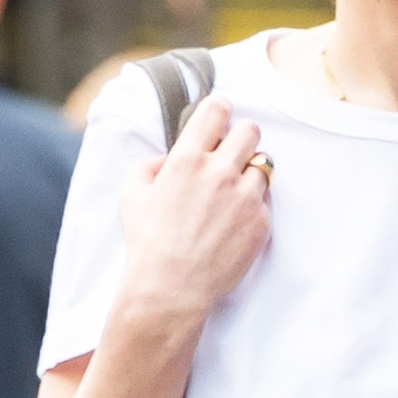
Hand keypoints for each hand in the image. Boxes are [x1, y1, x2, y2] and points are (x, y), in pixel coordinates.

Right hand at [118, 94, 270, 324]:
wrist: (172, 288)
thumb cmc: (148, 243)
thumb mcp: (131, 196)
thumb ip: (148, 166)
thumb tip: (167, 158)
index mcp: (188, 159)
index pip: (217, 109)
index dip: (219, 111)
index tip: (218, 121)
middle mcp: (221, 172)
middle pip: (251, 130)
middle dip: (241, 138)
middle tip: (231, 155)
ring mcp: (245, 196)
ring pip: (263, 164)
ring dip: (249, 173)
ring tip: (232, 193)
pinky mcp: (261, 220)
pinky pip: (265, 200)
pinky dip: (253, 205)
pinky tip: (233, 222)